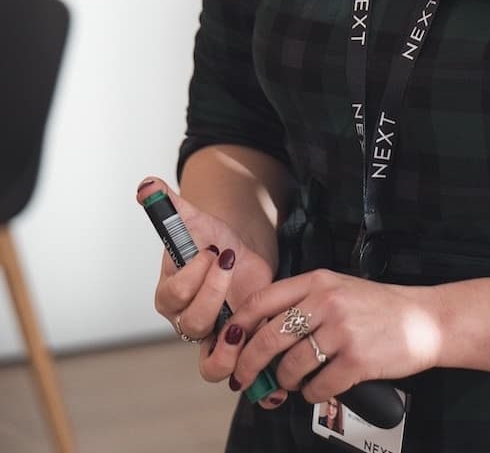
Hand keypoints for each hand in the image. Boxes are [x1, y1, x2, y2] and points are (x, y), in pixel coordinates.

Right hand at [136, 176, 275, 361]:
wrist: (239, 251)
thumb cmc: (211, 238)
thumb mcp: (194, 219)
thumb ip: (170, 206)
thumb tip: (147, 186)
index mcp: (170, 293)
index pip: (173, 295)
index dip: (195, 274)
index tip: (214, 249)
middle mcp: (187, 320)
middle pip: (193, 324)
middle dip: (216, 293)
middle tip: (231, 262)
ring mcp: (212, 337)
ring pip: (211, 364)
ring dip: (229, 349)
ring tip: (244, 323)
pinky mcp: (238, 345)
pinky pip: (238, 372)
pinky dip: (253, 376)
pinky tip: (268, 367)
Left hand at [211, 269, 444, 406]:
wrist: (425, 320)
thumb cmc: (379, 308)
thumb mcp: (339, 289)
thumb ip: (303, 304)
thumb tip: (259, 336)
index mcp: (318, 280)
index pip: (262, 301)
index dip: (239, 327)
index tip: (229, 344)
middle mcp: (327, 301)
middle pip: (268, 337)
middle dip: (249, 364)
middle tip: (244, 379)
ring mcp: (342, 331)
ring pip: (289, 367)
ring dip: (285, 382)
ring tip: (294, 381)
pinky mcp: (356, 360)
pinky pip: (316, 388)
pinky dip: (312, 394)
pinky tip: (320, 387)